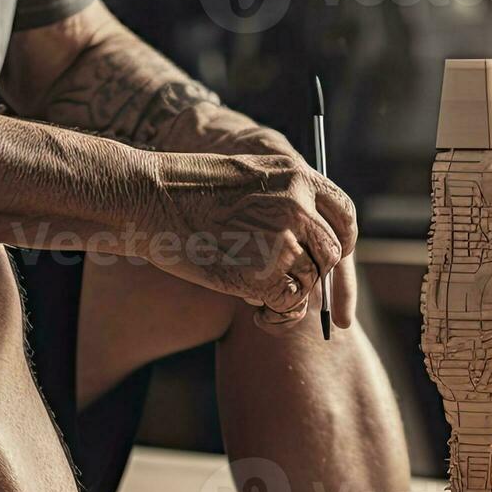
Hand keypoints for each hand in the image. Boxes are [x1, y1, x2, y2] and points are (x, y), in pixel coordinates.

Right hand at [138, 152, 357, 318]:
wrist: (147, 197)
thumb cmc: (185, 192)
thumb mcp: (247, 178)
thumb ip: (283, 202)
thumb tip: (308, 247)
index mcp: (296, 176)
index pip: (343, 214)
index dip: (343, 242)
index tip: (334, 261)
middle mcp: (298, 204)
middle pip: (332, 254)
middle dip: (318, 279)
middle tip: (290, 291)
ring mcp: (284, 238)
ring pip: (310, 282)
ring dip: (290, 297)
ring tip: (258, 298)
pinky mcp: (264, 272)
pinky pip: (289, 304)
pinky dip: (277, 316)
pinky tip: (257, 312)